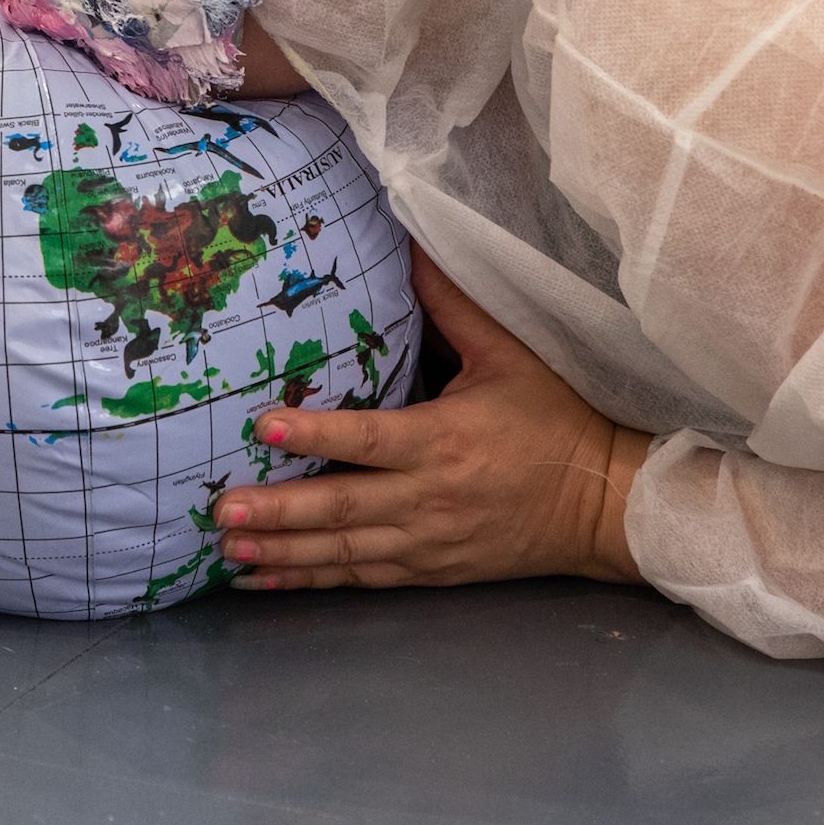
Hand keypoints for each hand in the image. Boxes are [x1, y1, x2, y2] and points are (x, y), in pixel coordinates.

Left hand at [215, 249, 650, 590]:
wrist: (603, 503)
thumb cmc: (554, 421)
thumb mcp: (510, 355)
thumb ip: (453, 306)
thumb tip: (411, 244)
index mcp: (443, 441)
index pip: (367, 440)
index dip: (316, 436)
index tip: (265, 427)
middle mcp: (429, 498)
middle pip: (342, 508)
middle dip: (279, 511)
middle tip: (220, 509)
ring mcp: (428, 542)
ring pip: (345, 552)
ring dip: (285, 552)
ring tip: (228, 550)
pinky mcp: (432, 571)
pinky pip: (363, 580)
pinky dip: (314, 580)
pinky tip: (268, 577)